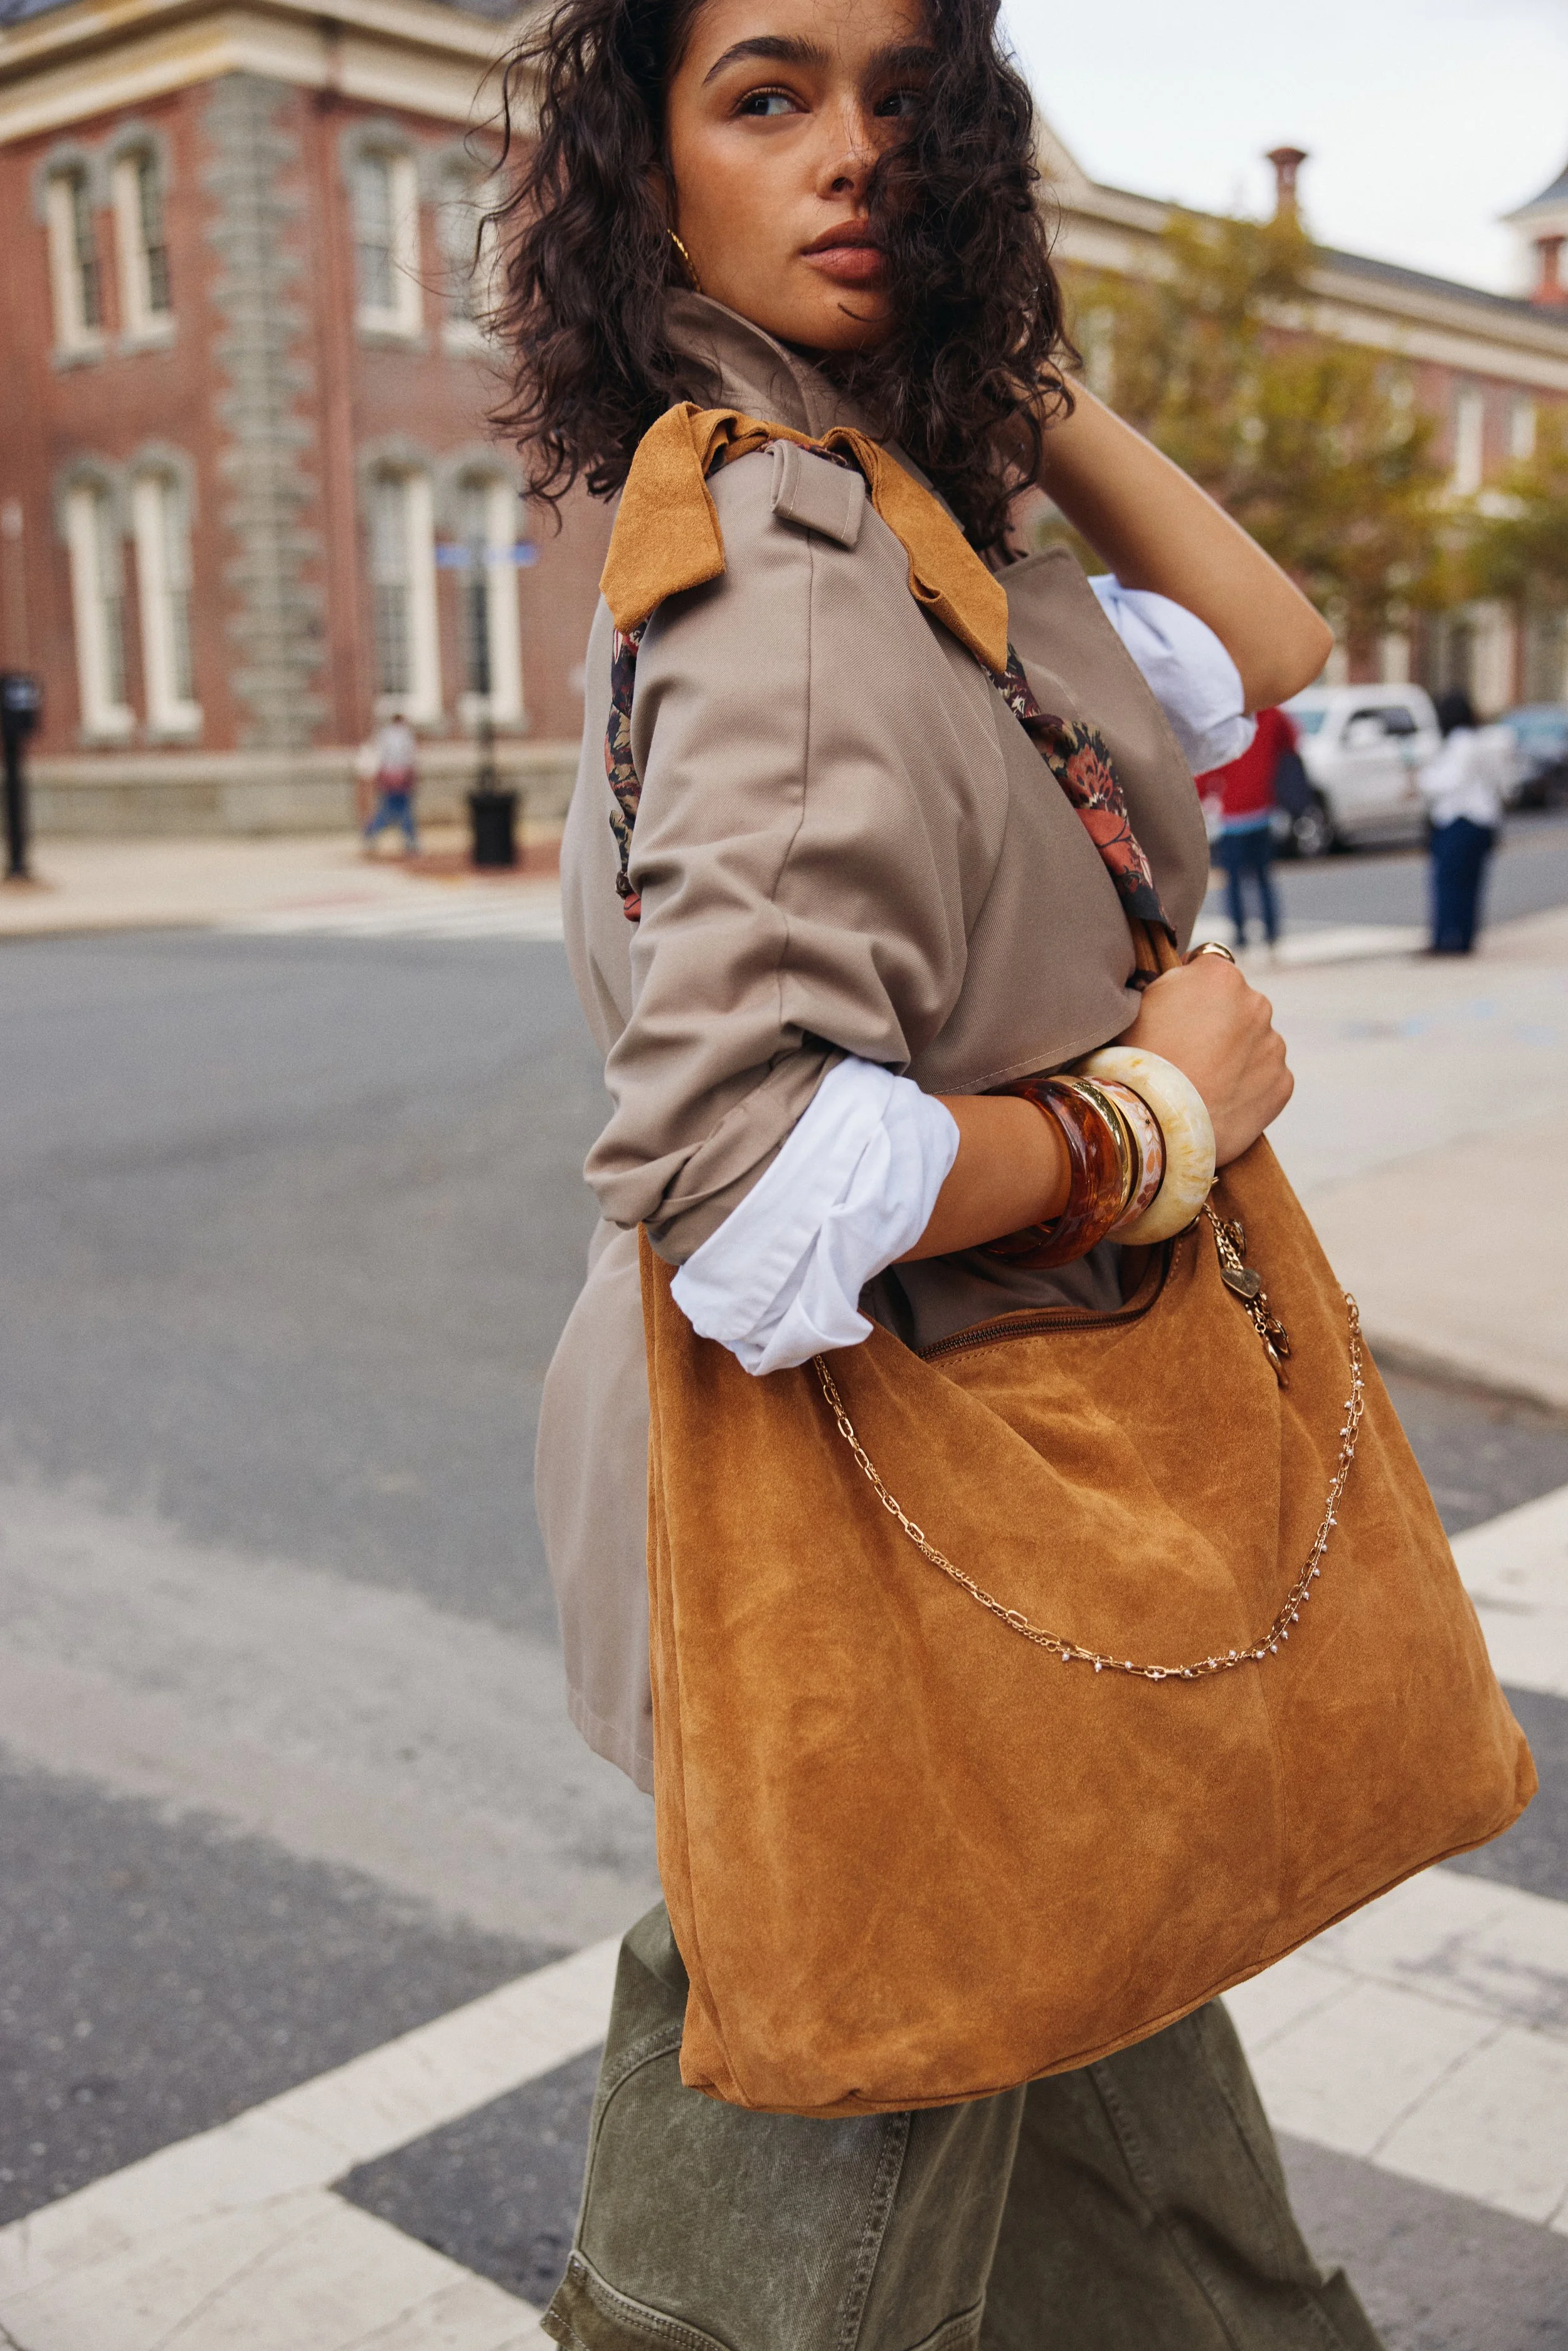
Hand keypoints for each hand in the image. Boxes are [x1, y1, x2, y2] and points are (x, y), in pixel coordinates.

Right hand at [1118, 953, 1292, 1165]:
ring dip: (1236, 1054)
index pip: (1210, 966)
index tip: (1178, 1010)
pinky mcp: (1282, 1082)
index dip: (1192, 988)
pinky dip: (1248, 1085)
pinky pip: (1266, 1077)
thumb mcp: (1140, 1003)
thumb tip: (1182, 978)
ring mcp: (1273, 1044)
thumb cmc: (1137, 1061)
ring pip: (1255, 1041)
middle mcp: (1256, 1002)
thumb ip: (1172, 982)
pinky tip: (1219, 1099)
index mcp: (1220, 975)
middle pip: (1238, 1004)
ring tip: (1202, 1080)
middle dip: (1220, 1021)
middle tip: (1187, 1051)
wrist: (1157, 1124)